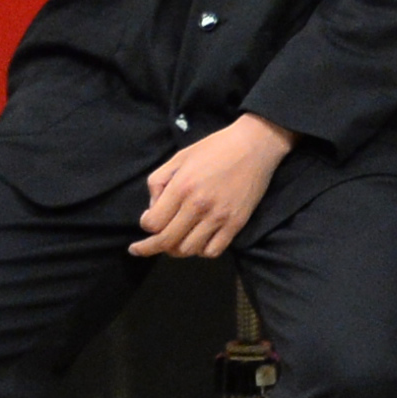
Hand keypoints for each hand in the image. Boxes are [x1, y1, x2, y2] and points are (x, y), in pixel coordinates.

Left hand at [133, 115, 296, 258]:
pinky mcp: (236, 223)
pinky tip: (198, 242)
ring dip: (176, 249)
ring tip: (174, 242)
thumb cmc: (215, 148)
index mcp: (182, 187)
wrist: (254, 146)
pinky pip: (213, 251)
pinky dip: (201, 251)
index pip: (153, 223)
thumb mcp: (179, 157)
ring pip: (188, 250)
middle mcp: (199, 205)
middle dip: (150, 247)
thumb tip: (152, 209)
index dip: (145, 225)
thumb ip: (159, 181)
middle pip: (167, 241)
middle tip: (142, 249)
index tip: (148, 221)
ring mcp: (219, 217)